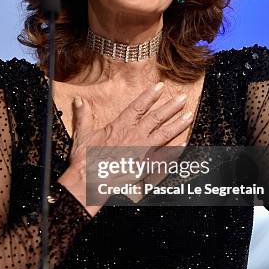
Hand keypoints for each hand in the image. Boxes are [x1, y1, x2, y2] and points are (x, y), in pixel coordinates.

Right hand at [62, 83, 193, 204]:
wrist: (88, 181)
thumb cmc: (85, 159)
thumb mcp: (83, 134)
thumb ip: (83, 116)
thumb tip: (79, 100)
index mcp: (120, 126)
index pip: (138, 107)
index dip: (150, 96)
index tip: (161, 87)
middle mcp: (134, 136)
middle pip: (156, 118)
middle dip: (170, 107)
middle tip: (183, 98)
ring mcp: (141, 151)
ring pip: (164, 135)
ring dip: (178, 124)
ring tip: (189, 116)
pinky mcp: (145, 166)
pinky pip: (163, 158)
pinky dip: (174, 152)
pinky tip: (184, 145)